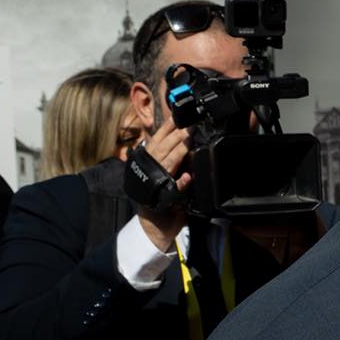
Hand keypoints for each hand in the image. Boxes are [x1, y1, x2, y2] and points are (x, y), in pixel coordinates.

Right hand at [134, 122, 193, 249]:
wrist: (156, 223)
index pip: (158, 139)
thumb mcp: (166, 172)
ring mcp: (155, 183)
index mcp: (149, 161)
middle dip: (175, 136)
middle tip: (189, 125)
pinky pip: (172, 190)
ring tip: (188, 141)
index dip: (167, 127)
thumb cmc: (161, 195)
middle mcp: (149, 169)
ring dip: (178, 152)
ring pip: (165, 163)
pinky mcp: (162, 198)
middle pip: (161, 148)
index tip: (178, 115)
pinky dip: (179, 183)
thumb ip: (173, 158)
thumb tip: (185, 140)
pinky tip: (186, 177)